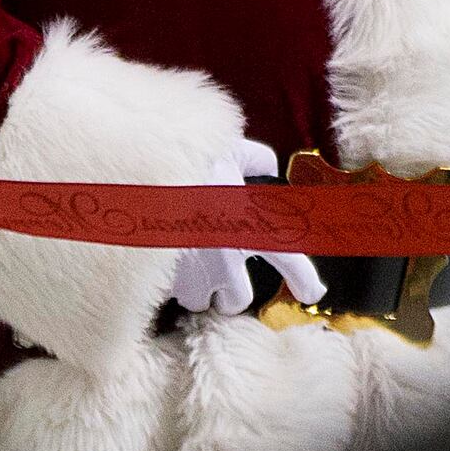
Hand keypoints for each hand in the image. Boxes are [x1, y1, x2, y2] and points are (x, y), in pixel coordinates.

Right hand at [166, 138, 327, 314]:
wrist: (138, 171)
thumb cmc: (186, 157)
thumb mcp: (229, 148)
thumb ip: (255, 158)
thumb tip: (268, 165)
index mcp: (251, 226)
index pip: (292, 263)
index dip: (306, 282)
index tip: (311, 293)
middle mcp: (227, 258)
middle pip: (236, 301)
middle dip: (228, 292)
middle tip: (219, 274)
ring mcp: (192, 274)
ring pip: (198, 302)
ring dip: (195, 290)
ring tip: (185, 270)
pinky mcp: (160, 281)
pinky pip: (165, 295)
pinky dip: (163, 285)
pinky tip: (157, 264)